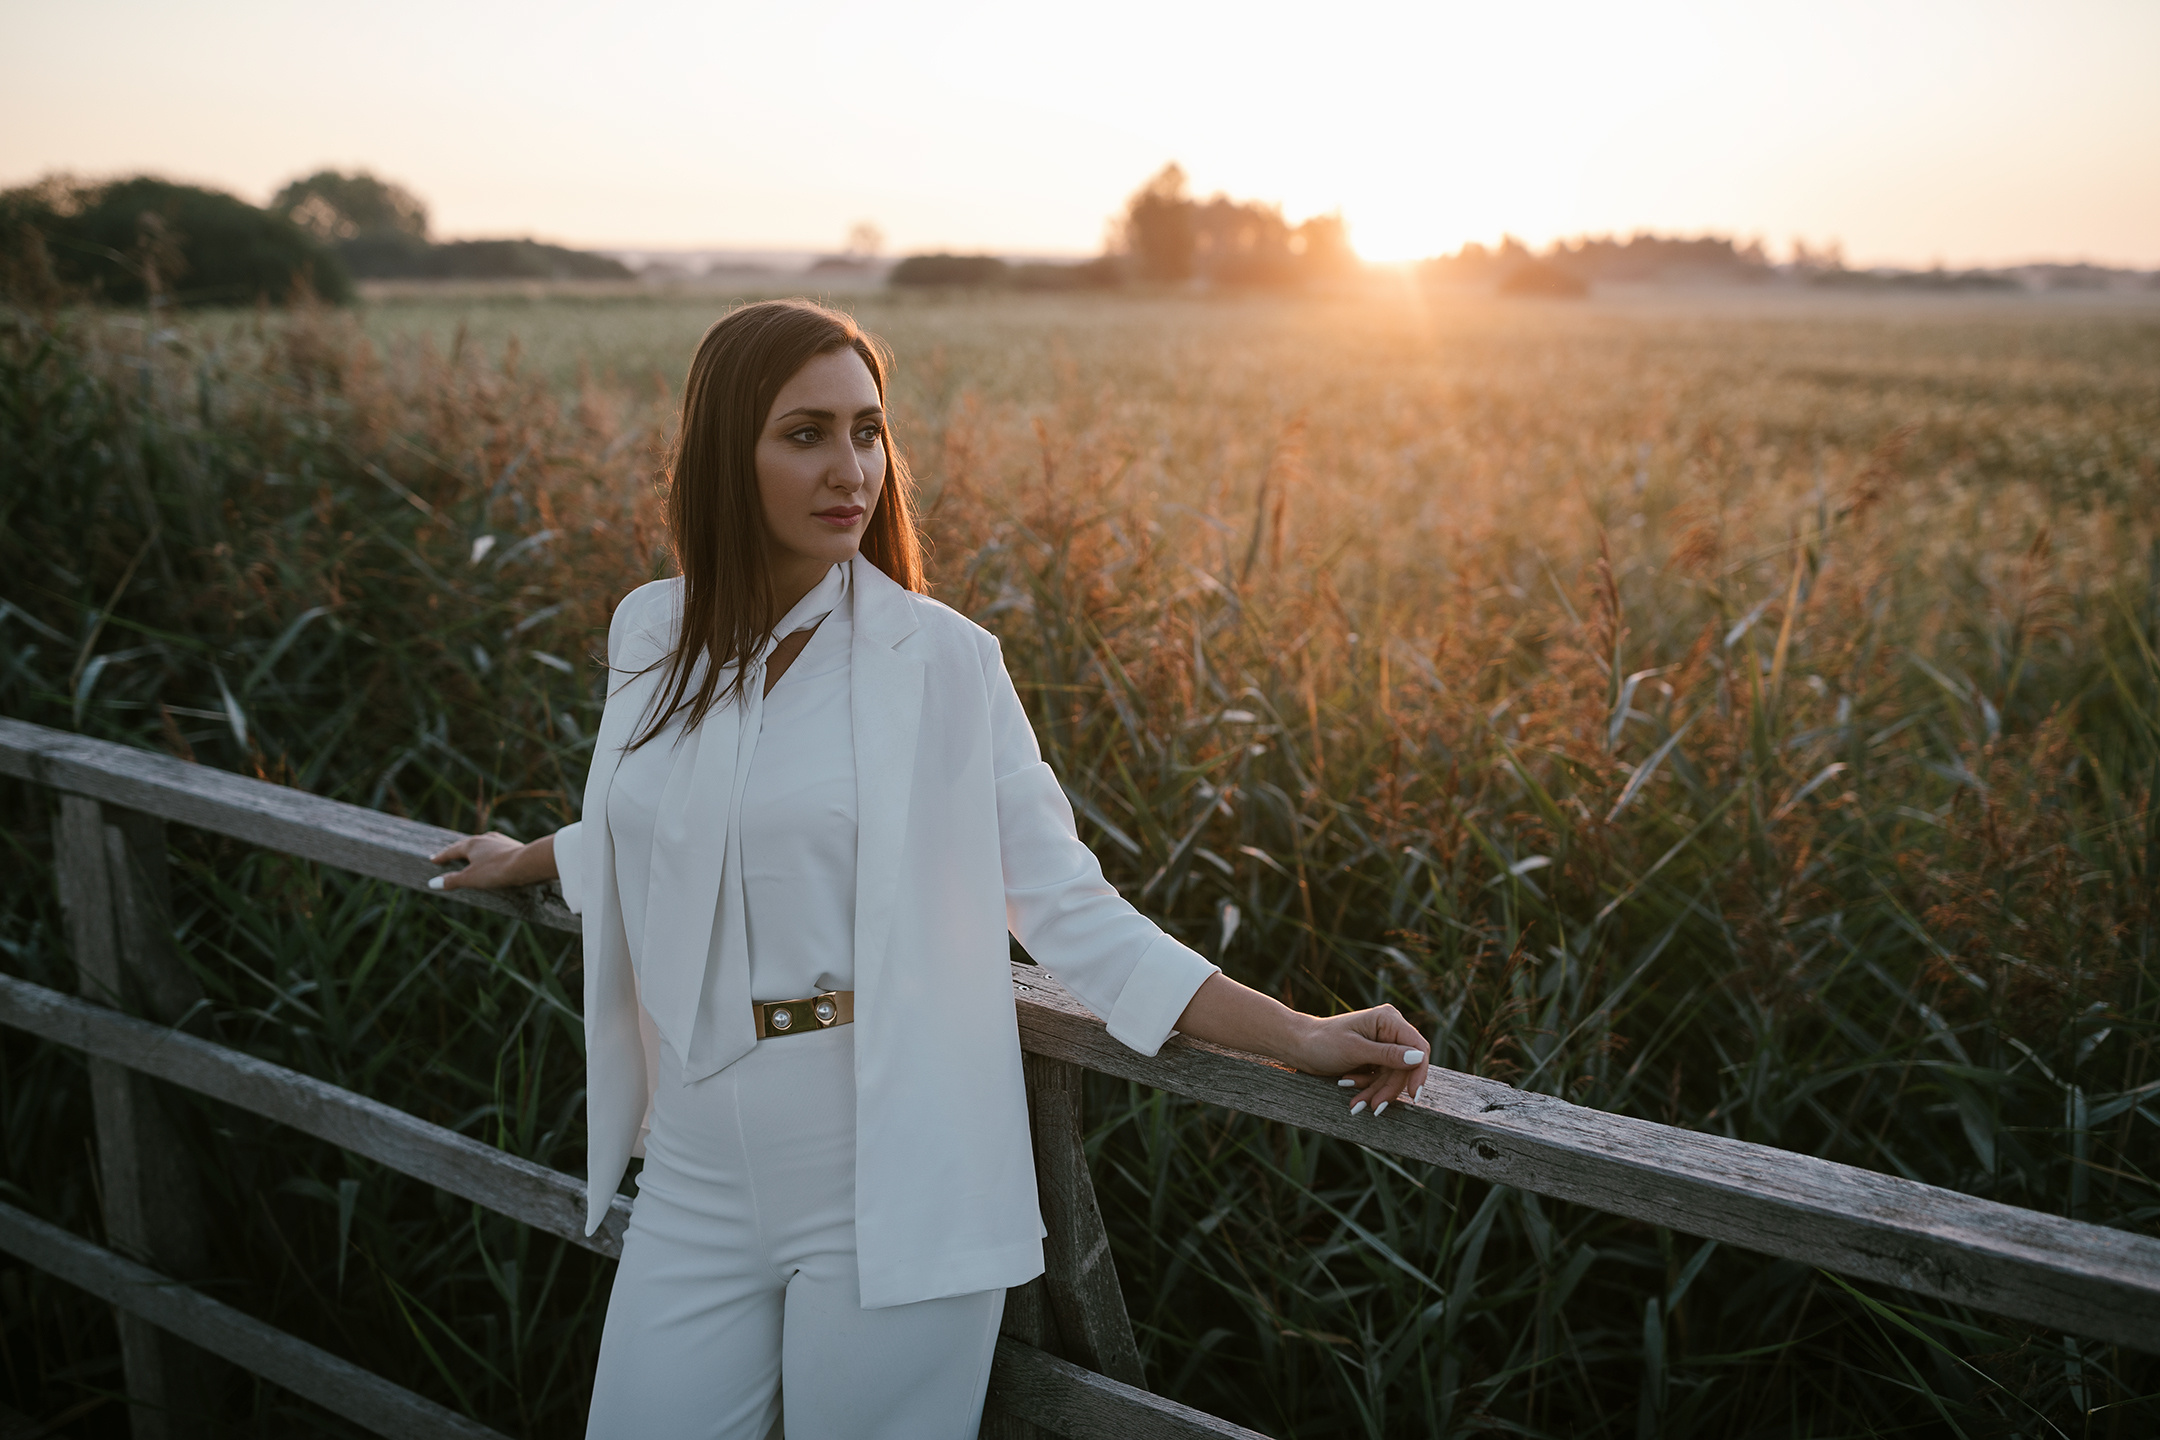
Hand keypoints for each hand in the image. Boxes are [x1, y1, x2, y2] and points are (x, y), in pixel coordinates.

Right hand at [427, 831, 552, 890]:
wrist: (528, 864)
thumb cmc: (496, 870)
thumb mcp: (470, 879)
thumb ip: (452, 880)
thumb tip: (432, 883)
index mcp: (472, 844)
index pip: (452, 850)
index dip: (442, 856)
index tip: (433, 859)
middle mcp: (485, 838)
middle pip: (467, 845)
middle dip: (458, 850)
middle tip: (450, 854)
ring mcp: (501, 841)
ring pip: (484, 845)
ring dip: (475, 850)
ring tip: (471, 854)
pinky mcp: (513, 846)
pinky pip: (497, 849)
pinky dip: (490, 853)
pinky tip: (494, 857)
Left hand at [1293, 1003, 1431, 1115]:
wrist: (1298, 1046)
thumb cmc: (1323, 1043)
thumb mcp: (1355, 1050)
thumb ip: (1388, 1055)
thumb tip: (1418, 1057)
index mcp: (1388, 1019)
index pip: (1418, 1047)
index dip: (1418, 1071)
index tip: (1412, 1095)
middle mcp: (1389, 1030)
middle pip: (1405, 1067)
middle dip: (1388, 1088)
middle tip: (1373, 1108)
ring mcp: (1382, 1044)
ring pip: (1392, 1076)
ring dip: (1375, 1091)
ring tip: (1355, 1105)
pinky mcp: (1374, 1057)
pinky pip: (1380, 1078)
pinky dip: (1368, 1088)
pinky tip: (1350, 1089)